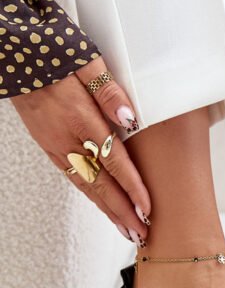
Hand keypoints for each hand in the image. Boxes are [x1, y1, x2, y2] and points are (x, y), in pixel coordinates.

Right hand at [11, 56, 150, 243]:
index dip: (131, 188)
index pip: (112, 161)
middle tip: (142, 234)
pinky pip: (73, 176)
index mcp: (79, 118)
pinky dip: (91, 196)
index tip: (147, 209)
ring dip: (108, 210)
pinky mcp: (48, 145)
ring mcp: (55, 145)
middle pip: (100, 183)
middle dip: (122, 212)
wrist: (10, 52)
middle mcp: (65, 138)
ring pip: (85, 185)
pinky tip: (103, 205)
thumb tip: (131, 119)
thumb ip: (109, 92)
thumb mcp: (85, 61)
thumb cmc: (51, 53)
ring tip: (127, 229)